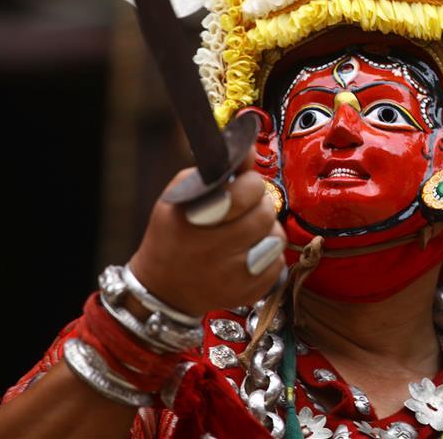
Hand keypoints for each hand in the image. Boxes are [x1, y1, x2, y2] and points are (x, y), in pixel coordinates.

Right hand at [128, 148, 285, 315]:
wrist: (163, 288)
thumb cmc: (174, 233)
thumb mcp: (182, 195)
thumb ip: (219, 170)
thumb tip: (250, 149)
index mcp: (193, 218)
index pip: (246, 190)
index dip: (251, 183)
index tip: (245, 184)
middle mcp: (212, 249)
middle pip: (266, 213)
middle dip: (261, 204)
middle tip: (248, 207)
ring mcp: (230, 275)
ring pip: (276, 238)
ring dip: (266, 231)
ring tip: (246, 232)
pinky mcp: (246, 293)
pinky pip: (278, 264)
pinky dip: (267, 256)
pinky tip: (247, 255)